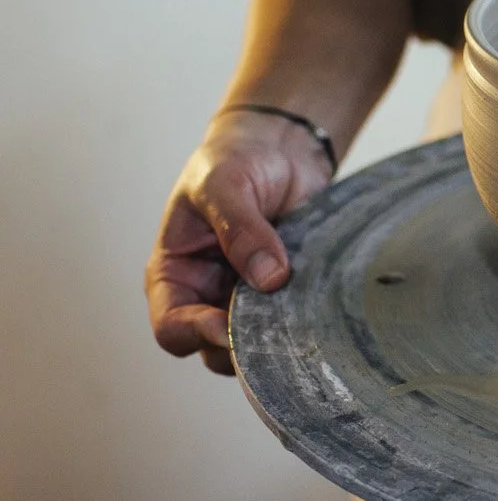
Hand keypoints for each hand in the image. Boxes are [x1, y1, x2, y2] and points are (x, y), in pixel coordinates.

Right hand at [145, 113, 333, 374]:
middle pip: (215, 351)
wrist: (281, 149)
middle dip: (243, 345)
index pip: (172, 328)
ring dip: (278, 336)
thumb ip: (240, 229)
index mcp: (175, 276)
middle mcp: (207, 297)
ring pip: (258, 345)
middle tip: (277, 323)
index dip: (196, 334)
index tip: (227, 326)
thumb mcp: (225, 184)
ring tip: (302, 309)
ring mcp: (248, 301)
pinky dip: (306, 322)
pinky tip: (322, 305)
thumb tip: (270, 280)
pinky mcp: (286, 297)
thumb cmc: (236, 161)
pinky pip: (294, 325)